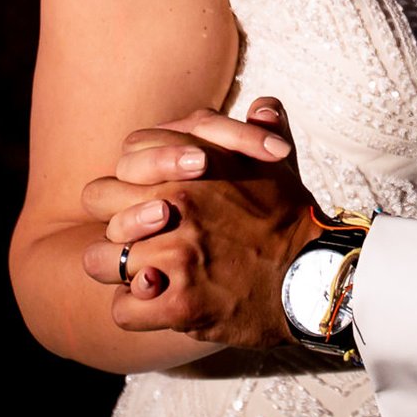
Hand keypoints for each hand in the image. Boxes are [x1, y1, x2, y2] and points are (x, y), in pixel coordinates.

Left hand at [77, 99, 310, 346]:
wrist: (317, 275)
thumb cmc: (292, 218)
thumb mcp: (277, 163)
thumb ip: (259, 131)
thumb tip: (262, 106)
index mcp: (190, 166)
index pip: (123, 160)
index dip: (127, 181)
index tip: (142, 198)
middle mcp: (174, 206)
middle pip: (99, 205)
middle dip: (112, 222)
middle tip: (134, 238)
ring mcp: (174, 256)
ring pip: (99, 259)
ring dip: (115, 268)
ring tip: (138, 274)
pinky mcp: (181, 303)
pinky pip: (124, 308)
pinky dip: (134, 310)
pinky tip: (155, 304)